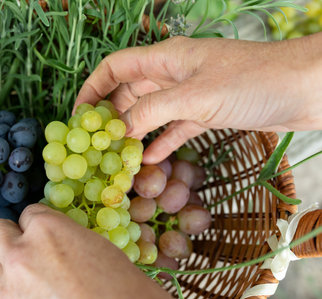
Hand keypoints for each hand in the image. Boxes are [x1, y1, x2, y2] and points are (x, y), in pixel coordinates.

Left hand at [0, 204, 170, 298]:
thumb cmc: (118, 282)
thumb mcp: (90, 244)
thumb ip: (60, 236)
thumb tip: (48, 239)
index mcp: (46, 228)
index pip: (28, 213)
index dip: (39, 225)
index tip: (45, 235)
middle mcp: (22, 253)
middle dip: (10, 237)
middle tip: (26, 248)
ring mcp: (11, 286)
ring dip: (9, 269)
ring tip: (33, 280)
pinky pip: (3, 295)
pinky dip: (16, 294)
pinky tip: (37, 297)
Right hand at [75, 33, 321, 163]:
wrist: (305, 88)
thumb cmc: (252, 81)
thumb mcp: (195, 96)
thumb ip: (152, 111)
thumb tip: (119, 129)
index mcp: (166, 58)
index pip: (116, 67)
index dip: (93, 88)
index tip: (79, 115)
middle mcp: (174, 73)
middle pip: (130, 92)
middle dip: (112, 116)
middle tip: (98, 145)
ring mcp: (191, 93)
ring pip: (152, 112)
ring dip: (136, 132)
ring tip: (118, 156)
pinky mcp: (207, 112)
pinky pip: (176, 127)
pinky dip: (162, 142)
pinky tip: (151, 160)